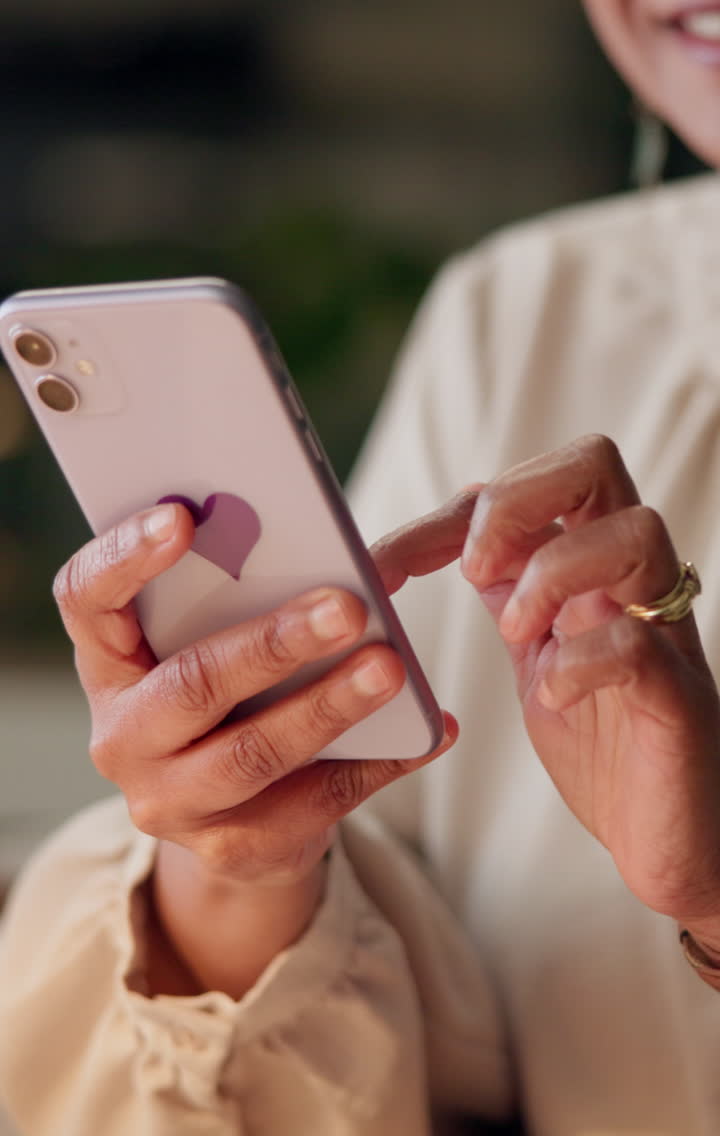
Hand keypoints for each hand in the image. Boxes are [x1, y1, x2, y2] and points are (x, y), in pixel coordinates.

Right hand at [53, 502, 455, 993]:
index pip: (86, 599)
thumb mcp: (209, 642)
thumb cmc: (227, 695)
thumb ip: (237, 595)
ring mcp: (170, 802)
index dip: (124, 557)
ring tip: (392, 668)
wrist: (230, 816)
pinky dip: (377, 763)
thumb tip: (324, 550)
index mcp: (109, 663)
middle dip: (274, 644)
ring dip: (329, 706)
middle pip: (190, 685)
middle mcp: (122, 736)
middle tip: (347, 606)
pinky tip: (426, 731)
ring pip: (252, 754)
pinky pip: (313, 804)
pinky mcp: (230, 849)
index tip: (182, 519)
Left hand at [374, 437, 719, 943]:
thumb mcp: (538, 656)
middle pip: (594, 463)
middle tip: (472, 566)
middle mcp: (632, 584)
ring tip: (515, 630)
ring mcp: (664, 633)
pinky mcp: (678, 697)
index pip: (530, 485)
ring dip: (554, 571)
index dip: (449, 511)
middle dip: (515, 499)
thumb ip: (511, 592)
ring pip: (635, 531)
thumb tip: (462, 531)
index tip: (381, 563)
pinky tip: (552, 695)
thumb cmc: (607, 749)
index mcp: (591, 568)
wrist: (671, 845)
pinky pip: (639, 644)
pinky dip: (581, 660)